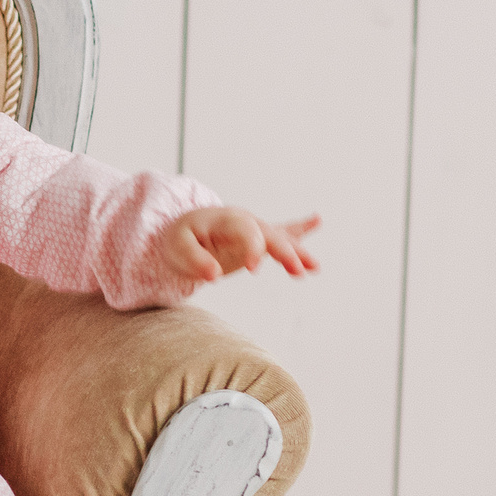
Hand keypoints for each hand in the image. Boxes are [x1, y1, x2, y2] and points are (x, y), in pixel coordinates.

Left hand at [158, 207, 320, 288]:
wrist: (181, 231)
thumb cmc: (179, 239)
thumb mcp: (178, 248)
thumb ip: (195, 260)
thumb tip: (213, 276)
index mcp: (225, 220)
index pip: (245, 232)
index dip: (252, 249)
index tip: (253, 270)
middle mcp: (244, 220)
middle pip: (269, 234)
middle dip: (285, 252)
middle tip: (298, 271)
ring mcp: (253, 228)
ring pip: (280, 237)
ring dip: (297, 251)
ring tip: (313, 268)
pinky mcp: (258, 238)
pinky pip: (283, 231)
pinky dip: (300, 228)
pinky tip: (317, 219)